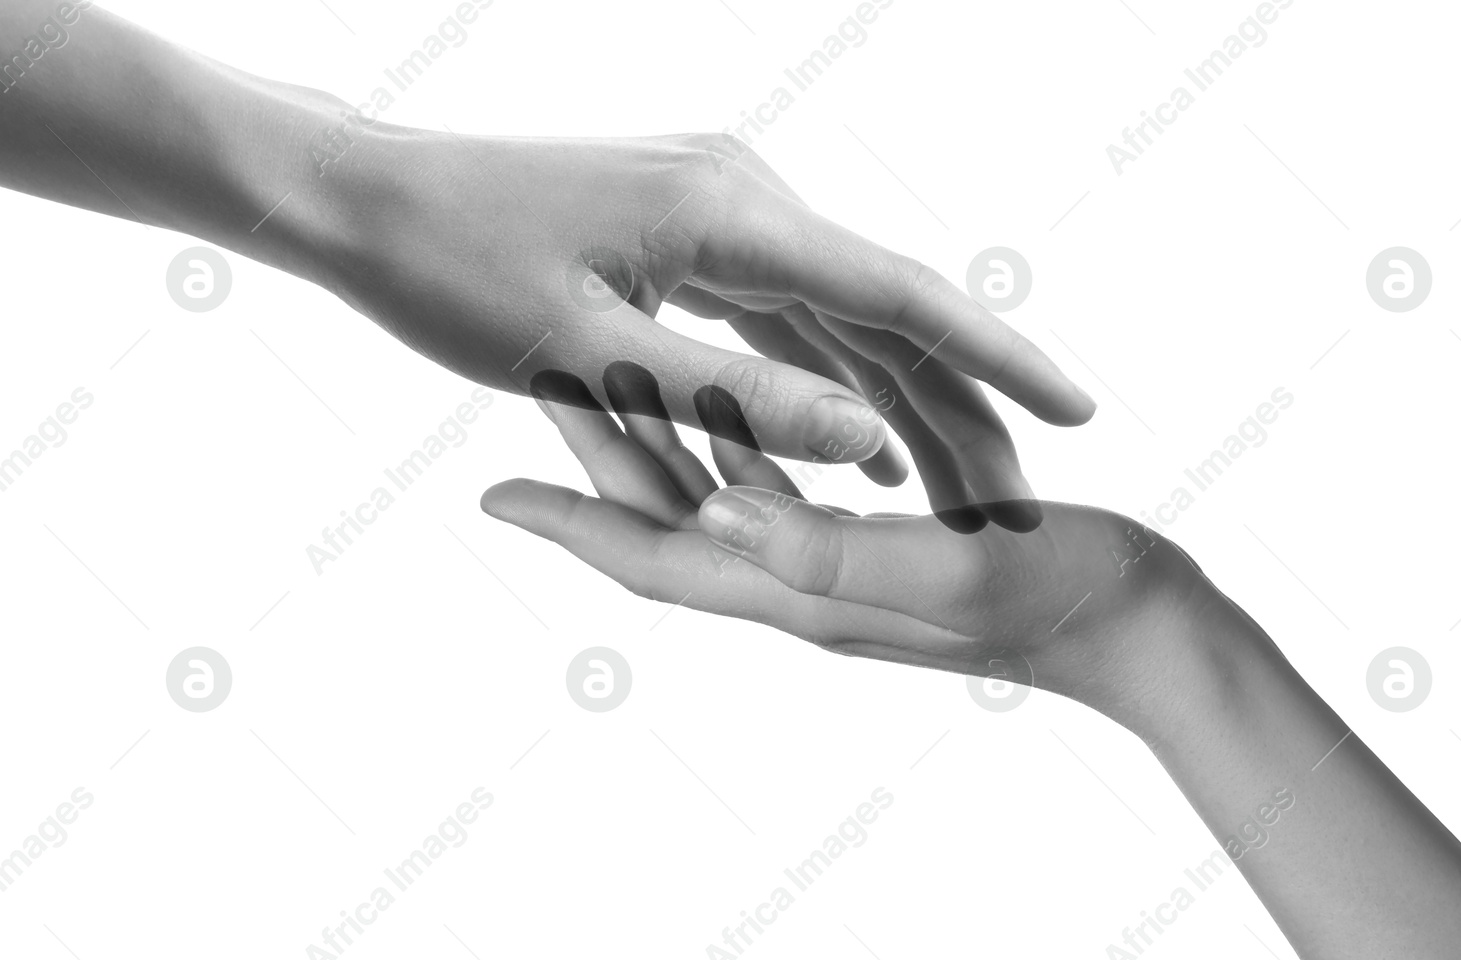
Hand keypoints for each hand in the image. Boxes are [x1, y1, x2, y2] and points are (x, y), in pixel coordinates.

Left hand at [322, 127, 1094, 523]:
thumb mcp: (588, 353)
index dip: (996, 357)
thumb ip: (734, 399)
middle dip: (958, 402)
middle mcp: (744, 196)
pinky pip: (784, 308)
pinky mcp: (692, 228)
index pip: (899, 294)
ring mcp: (720, 207)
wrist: (367, 197)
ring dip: (896, 395)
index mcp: (731, 216)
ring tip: (961, 481)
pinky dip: (822, 372)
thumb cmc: (453, 272)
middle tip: (1021, 493)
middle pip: (886, 309)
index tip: (1075, 410)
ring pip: (840, 314)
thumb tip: (866, 439)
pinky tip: (855, 428)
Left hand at [479, 377, 1208, 737]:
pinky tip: (767, 402)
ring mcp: (854, 554)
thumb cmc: (1072, 603)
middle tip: (537, 393)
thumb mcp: (951, 574)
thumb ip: (830, 546)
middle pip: (682, 518)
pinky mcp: (897, 530)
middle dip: (611, 461)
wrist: (1153, 634)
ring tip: (623, 377)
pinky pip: (804, 486)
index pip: (663, 557)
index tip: (489, 500)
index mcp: (809, 585)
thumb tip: (712, 509)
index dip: (575, 527)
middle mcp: (814, 575)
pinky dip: (766, 445)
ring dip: (678, 442)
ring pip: (738, 491)